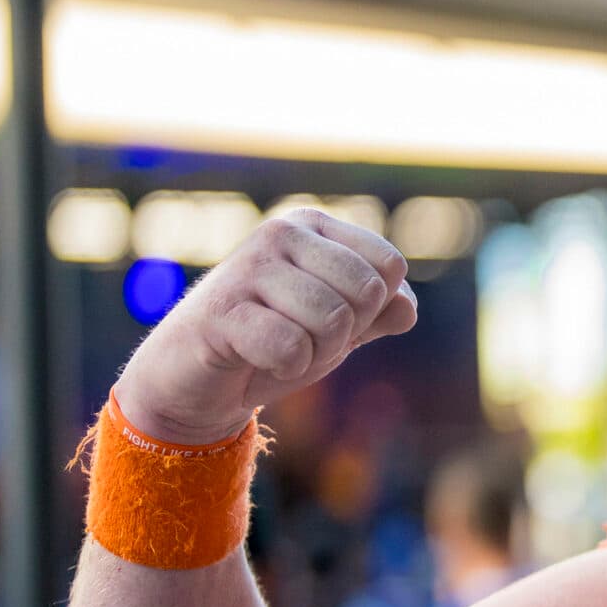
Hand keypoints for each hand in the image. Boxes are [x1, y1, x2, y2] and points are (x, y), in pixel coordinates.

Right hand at [111, 210, 416, 444]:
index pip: (389, 266)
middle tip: (304, 337)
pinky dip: (285, 366)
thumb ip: (381, 312)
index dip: (374, 308)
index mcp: (314, 225)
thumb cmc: (275, 343)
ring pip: (333, 319)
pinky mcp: (221, 308)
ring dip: (315, 353)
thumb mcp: (341, 327)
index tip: (333, 316)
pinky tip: (257, 358)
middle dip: (347, 332)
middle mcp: (281, 232)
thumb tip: (405, 307)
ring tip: (279, 347)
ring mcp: (248, 266)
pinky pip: (291, 346)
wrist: (200, 381)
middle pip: (367, 292)